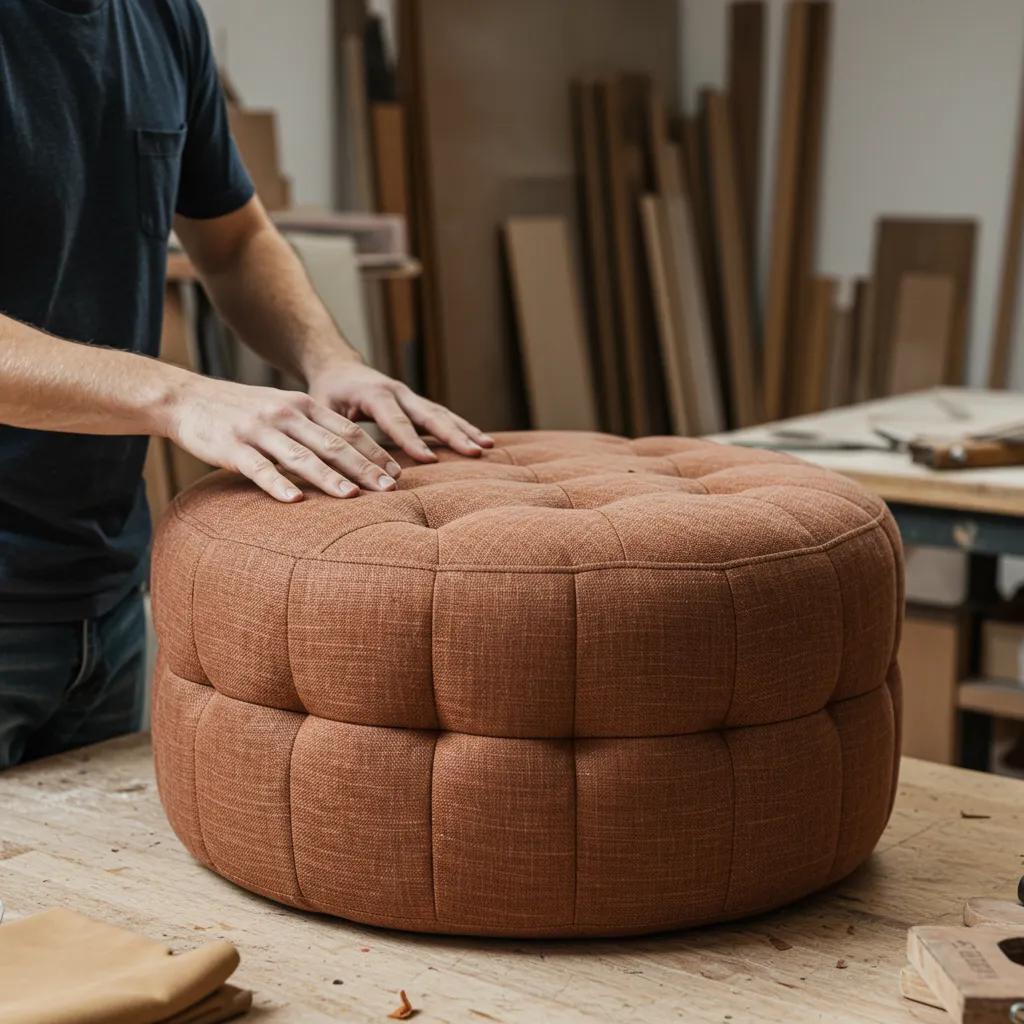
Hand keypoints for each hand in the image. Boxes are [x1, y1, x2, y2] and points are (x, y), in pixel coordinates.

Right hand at [163, 373, 402, 502]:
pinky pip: (259, 469)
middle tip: (391, 489)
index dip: (375, 452)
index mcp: (303, 406)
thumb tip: (350, 456)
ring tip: (353, 497)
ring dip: (329, 478)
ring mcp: (259, 430)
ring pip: (301, 456)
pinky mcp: (232, 446)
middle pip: (333, 444)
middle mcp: (286, 414)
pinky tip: (295, 501)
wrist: (186, 398)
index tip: (398, 473)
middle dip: (364, 467)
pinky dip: (278, 485)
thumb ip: (313, 428)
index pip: (348, 431)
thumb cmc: (241, 410)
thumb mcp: (282, 410)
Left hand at [306, 358, 492, 461]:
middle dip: (453, 434)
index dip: (411, 441)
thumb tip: (338, 463)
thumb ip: (332, 432)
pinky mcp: (417, 404)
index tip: (429, 460)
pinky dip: (463, 427)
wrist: (338, 367)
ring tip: (487, 446)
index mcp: (374, 393)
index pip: (395, 420)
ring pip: (442, 414)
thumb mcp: (321, 408)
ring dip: (465, 430)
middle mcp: (398, 392)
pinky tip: (482, 440)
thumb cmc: (327, 392)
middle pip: (430, 414)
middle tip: (474, 452)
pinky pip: (443, 415)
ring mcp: (411, 396)